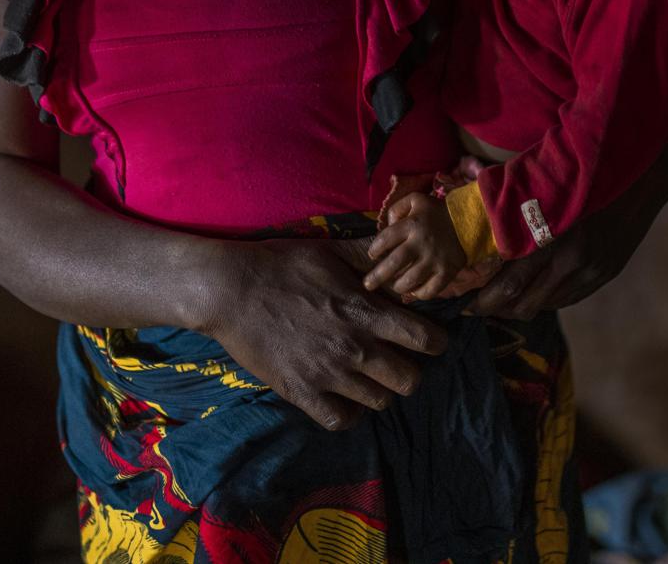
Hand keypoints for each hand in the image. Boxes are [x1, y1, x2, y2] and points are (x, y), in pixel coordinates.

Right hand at [198, 238, 446, 430]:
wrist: (232, 289)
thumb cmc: (283, 264)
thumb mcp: (332, 249)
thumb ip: (369, 254)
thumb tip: (398, 247)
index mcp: (366, 312)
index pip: (426, 340)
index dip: (435, 342)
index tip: (429, 341)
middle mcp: (354, 347)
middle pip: (410, 381)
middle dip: (409, 371)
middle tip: (395, 362)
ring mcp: (328, 374)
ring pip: (379, 402)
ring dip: (377, 391)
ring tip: (366, 378)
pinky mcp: (301, 392)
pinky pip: (341, 420)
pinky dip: (348, 414)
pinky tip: (343, 399)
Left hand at [363, 194, 467, 299]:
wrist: (469, 221)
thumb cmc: (437, 212)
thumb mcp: (416, 200)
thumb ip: (397, 209)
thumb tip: (386, 226)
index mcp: (412, 225)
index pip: (385, 239)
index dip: (375, 249)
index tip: (372, 255)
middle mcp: (421, 243)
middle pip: (394, 264)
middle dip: (377, 277)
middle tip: (368, 285)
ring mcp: (434, 260)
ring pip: (409, 281)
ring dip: (398, 286)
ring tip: (394, 286)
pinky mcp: (446, 272)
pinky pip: (430, 290)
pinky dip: (419, 294)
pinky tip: (413, 291)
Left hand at [471, 136, 667, 319]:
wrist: (639, 174)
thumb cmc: (581, 169)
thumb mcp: (542, 184)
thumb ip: (511, 208)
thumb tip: (477, 221)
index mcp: (550, 237)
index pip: (508, 285)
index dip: (483, 301)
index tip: (463, 304)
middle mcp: (571, 261)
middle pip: (525, 304)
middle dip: (498, 309)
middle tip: (478, 305)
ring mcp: (592, 270)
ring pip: (547, 305)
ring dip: (523, 305)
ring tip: (504, 299)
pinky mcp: (606, 272)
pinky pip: (570, 298)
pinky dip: (548, 299)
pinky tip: (537, 290)